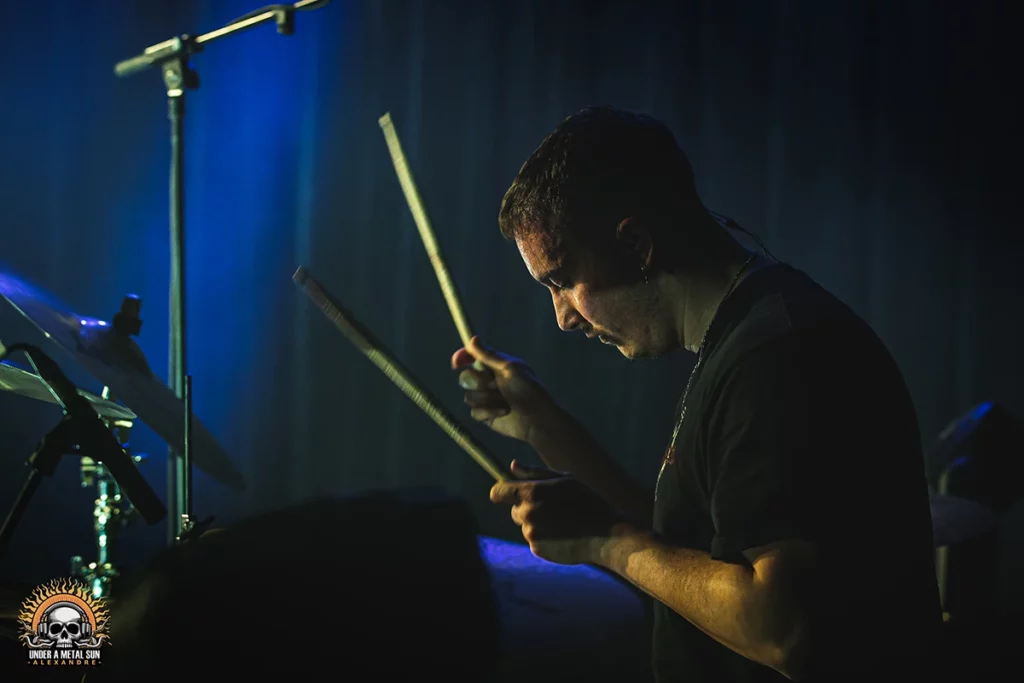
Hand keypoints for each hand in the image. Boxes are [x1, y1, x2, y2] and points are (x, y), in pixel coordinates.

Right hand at [451, 336, 556, 442]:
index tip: (457, 363)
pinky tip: (504, 411)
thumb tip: (472, 339)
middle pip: (466, 377)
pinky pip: (474, 412)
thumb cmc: (528, 390)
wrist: (537, 419)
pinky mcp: (485, 414)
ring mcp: (485, 397)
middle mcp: (488, 379)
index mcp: (494, 364)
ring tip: (504, 401)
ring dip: (487, 399)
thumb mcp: (509, 368)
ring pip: (468, 396)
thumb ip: (488, 356)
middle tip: (495, 385)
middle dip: (479, 383)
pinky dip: (489, 412)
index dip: (462, 357)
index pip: (472, 356)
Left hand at [489, 460, 625, 564]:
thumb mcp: (564, 479)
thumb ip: (534, 472)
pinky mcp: (537, 549)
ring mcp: (531, 533)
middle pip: (514, 510)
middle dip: (527, 508)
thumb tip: (512, 466)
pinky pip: (534, 541)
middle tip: (553, 508)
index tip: (508, 494)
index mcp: (532, 492)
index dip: (502, 492)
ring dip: (537, 524)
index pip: (498, 492)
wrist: (606, 534)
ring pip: (526, 526)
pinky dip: (544, 538)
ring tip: (563, 522)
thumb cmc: (587, 501)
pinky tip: (563, 534)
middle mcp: (527, 513)